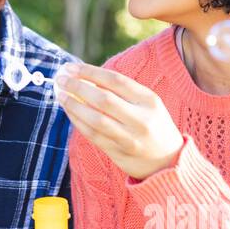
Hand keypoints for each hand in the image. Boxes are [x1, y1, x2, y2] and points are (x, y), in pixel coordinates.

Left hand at [54, 62, 183, 179]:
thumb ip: (122, 91)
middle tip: (61, 79)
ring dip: (74, 105)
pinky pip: (93, 135)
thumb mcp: (148, 104)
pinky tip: (69, 111)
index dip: (90, 72)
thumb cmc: (153, 125)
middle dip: (78, 87)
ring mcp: (130, 138)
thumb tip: (85, 77)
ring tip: (60, 95)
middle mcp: (141, 119)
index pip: (115, 81)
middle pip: (103, 100)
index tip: (71, 67)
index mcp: (149, 101)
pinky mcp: (119, 153)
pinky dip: (78, 121)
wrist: (168, 161)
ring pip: (95, 119)